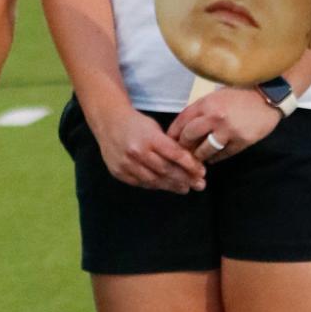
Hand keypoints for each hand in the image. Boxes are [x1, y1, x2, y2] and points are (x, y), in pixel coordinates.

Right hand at [88, 101, 204, 192]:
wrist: (108, 122)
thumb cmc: (136, 124)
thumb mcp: (155, 128)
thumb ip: (169, 145)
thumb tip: (189, 163)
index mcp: (149, 137)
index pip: (174, 155)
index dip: (190, 165)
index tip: (202, 172)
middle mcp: (137, 151)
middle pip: (165, 170)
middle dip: (185, 179)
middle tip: (198, 185)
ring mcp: (126, 163)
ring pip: (154, 180)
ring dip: (172, 186)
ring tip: (185, 188)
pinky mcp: (119, 172)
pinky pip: (141, 183)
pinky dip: (155, 185)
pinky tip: (166, 186)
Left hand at [169, 87, 281, 163]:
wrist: (269, 96)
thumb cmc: (241, 95)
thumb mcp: (217, 97)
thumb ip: (201, 110)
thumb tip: (183, 129)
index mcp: (206, 103)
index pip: (181, 121)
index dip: (173, 134)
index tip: (170, 142)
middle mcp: (214, 116)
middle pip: (188, 137)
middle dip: (184, 147)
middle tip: (183, 153)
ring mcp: (228, 130)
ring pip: (204, 150)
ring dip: (199, 156)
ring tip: (198, 158)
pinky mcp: (242, 141)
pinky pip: (222, 155)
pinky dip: (215, 158)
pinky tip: (213, 158)